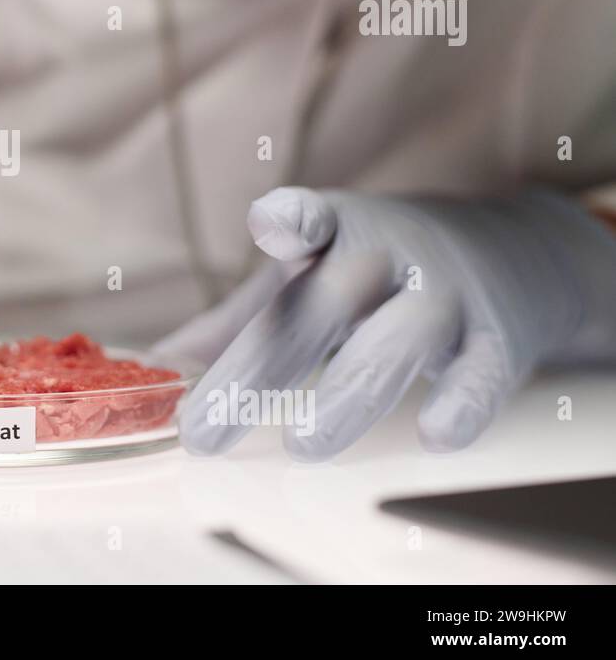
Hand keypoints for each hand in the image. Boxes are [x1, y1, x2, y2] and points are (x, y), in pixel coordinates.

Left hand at [154, 187, 615, 459]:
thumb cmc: (371, 277)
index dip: (291, 218)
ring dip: (347, 396)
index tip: (272, 224)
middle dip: (258, 370)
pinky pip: (482, 376)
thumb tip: (147, 373)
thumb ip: (230, 329)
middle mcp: (385, 258)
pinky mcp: (496, 342)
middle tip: (202, 430)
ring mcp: (443, 297)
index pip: (308, 216)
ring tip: (302, 443)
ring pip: (396, 345)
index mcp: (330, 234)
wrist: (511, 258)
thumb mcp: (302, 282)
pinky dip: (462, 403)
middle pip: (319, 311)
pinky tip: (436, 432)